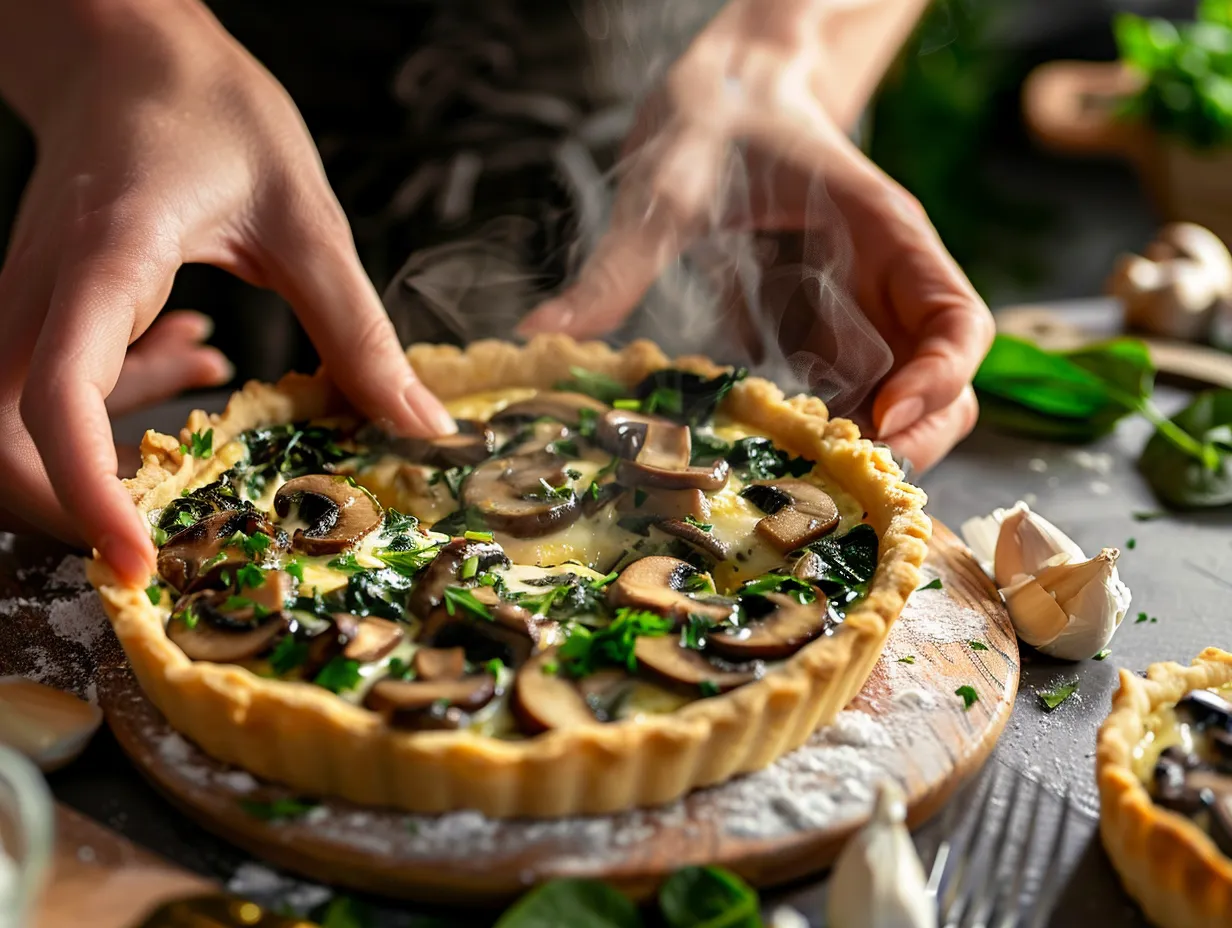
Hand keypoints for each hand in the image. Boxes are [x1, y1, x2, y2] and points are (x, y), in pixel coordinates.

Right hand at [0, 1, 452, 584]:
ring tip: (211, 404)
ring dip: (101, 459)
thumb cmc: (209, 110)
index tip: (140, 561)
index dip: (88, 493)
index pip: (59, 398)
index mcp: (104, 261)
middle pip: (2, 441)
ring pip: (15, 428)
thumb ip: (358, 329)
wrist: (128, 46)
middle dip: (71, 509)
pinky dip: (118, 410)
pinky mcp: (45, 308)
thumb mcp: (306, 217)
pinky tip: (203, 363)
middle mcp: (42, 293)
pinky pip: (46, 394)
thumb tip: (419, 427)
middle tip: (175, 530)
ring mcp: (30, 303)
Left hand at [519, 0, 992, 472]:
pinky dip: (818, 438)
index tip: (884, 421)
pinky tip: (765, 462)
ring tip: (794, 488)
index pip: (955, 320)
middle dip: (907, 441)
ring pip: (897, 403)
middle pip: (942, 383)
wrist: (726, 92)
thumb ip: (620, 262)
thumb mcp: (667, 186)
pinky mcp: (819, 333)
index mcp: (885, 234)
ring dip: (859, 451)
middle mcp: (885, 284)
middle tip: (832, 481)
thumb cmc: (718, 116)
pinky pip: (839, 398)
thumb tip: (544, 330)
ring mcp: (856, 314)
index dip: (939, 380)